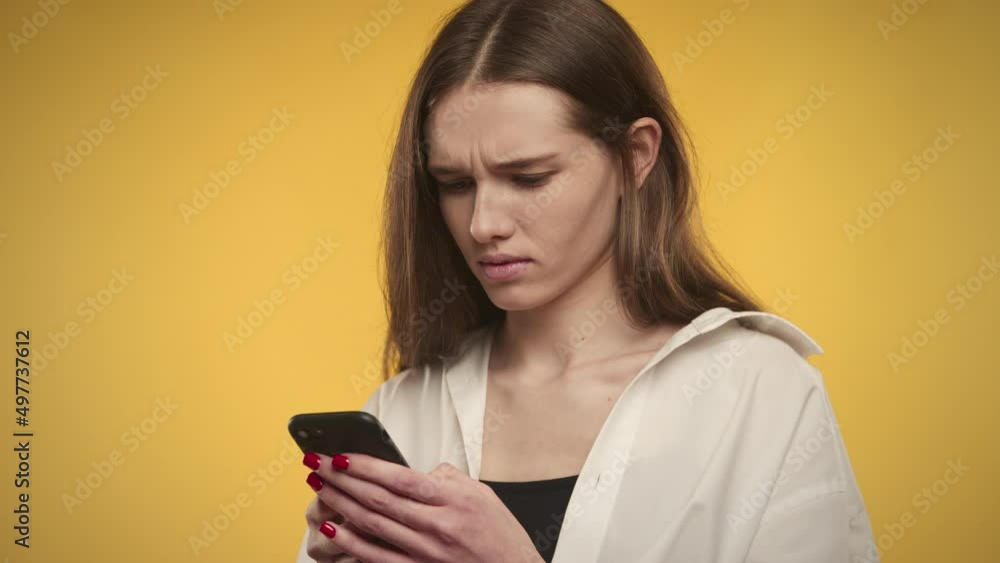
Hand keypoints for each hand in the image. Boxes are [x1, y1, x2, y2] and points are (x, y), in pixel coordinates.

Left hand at [305, 452, 543, 562]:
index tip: (341, 455)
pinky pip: (376, 557)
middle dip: (343, 478)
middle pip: (378, 499)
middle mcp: (436, 526)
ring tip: (319, 487)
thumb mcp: (481, 494)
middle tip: (317, 463)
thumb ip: (447, 478)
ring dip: (340, 504)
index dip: (366, 466)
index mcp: (453, 500)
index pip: (399, 478)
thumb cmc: (499, 536)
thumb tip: (416, 471)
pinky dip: (351, 543)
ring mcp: (425, 552)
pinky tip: (333, 528)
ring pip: (372, 525)